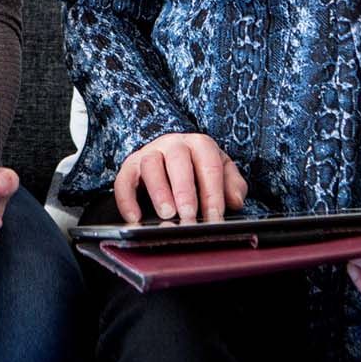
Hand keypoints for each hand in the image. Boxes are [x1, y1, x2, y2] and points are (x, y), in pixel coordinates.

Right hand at [114, 132, 247, 223]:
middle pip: (178, 160)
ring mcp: (150, 152)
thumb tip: (235, 201)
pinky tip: (135, 217)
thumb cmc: (199, 169)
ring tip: (167, 214)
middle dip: (184, 190)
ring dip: (158, 191)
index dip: (213, 193)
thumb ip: (233, 185)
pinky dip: (126, 199)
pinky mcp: (130, 165)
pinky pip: (124, 179)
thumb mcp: (222, 173)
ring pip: (151, 165)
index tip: (215, 217)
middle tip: (189, 215)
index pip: (209, 165)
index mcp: (200, 144)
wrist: (171, 158)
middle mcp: (173, 144)